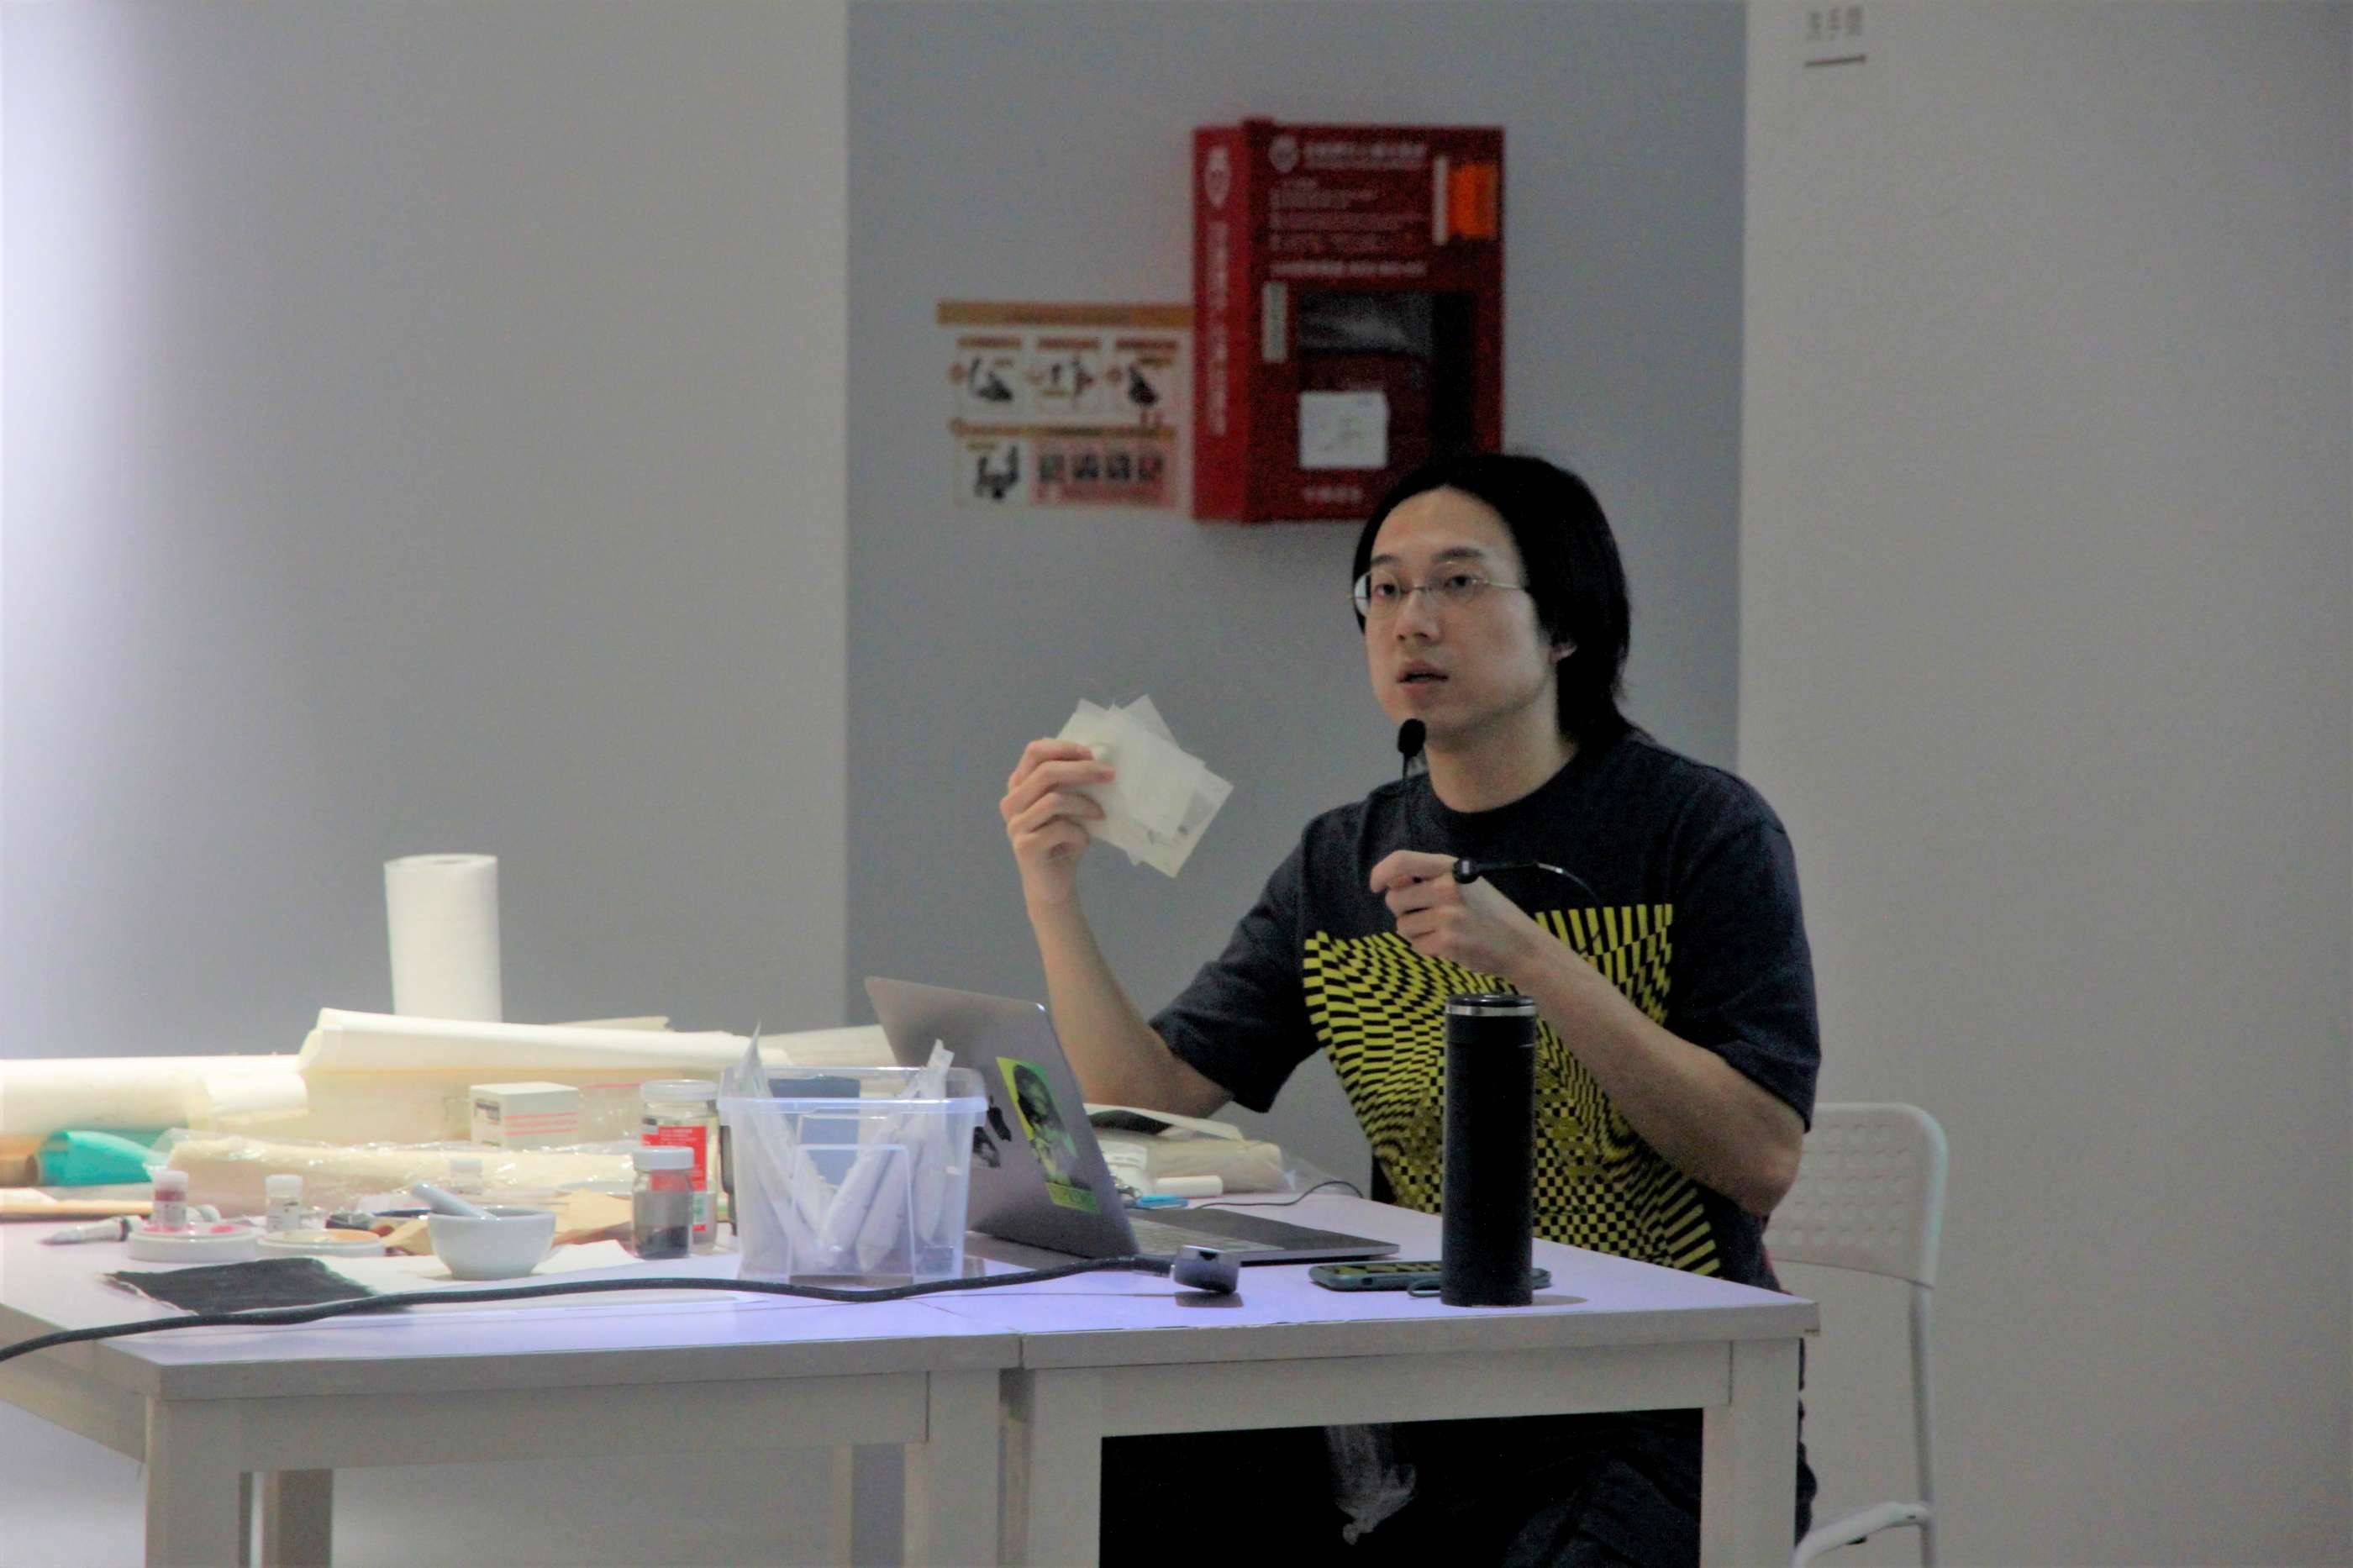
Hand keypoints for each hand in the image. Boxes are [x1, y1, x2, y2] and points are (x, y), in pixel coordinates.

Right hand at [1001, 739, 1113, 908]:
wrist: (1053, 885)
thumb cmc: (1063, 841)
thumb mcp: (1069, 807)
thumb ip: (1071, 784)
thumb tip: (1098, 759)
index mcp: (1019, 785)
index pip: (1034, 752)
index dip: (1063, 748)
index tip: (1091, 754)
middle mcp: (1012, 802)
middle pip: (1045, 772)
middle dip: (1082, 770)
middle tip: (1109, 775)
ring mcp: (1015, 825)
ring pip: (1053, 800)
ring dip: (1084, 804)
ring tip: (1100, 814)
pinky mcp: (1025, 846)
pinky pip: (1059, 829)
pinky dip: (1079, 833)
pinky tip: (1084, 840)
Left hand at [1369, 850, 1549, 980]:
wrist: (1520, 944)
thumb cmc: (1489, 911)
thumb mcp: (1463, 882)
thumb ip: (1428, 879)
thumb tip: (1390, 882)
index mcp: (1449, 867)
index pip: (1401, 861)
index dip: (1380, 873)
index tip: (1376, 886)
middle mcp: (1446, 887)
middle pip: (1394, 899)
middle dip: (1403, 910)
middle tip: (1426, 915)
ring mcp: (1447, 915)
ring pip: (1402, 926)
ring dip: (1416, 932)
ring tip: (1442, 931)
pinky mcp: (1447, 941)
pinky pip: (1416, 946)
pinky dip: (1428, 948)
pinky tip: (1450, 944)